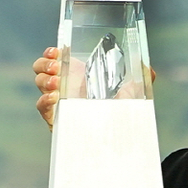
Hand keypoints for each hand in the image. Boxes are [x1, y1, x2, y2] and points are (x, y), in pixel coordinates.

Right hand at [32, 46, 157, 128]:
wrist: (120, 137)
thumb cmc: (123, 112)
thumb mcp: (135, 90)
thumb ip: (143, 75)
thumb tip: (148, 67)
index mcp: (79, 74)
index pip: (56, 58)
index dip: (51, 52)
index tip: (57, 51)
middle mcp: (66, 85)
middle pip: (42, 68)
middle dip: (45, 63)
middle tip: (57, 66)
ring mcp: (59, 101)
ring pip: (40, 83)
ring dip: (44, 79)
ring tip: (57, 83)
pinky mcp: (56, 118)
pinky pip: (42, 106)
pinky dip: (44, 100)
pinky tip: (55, 97)